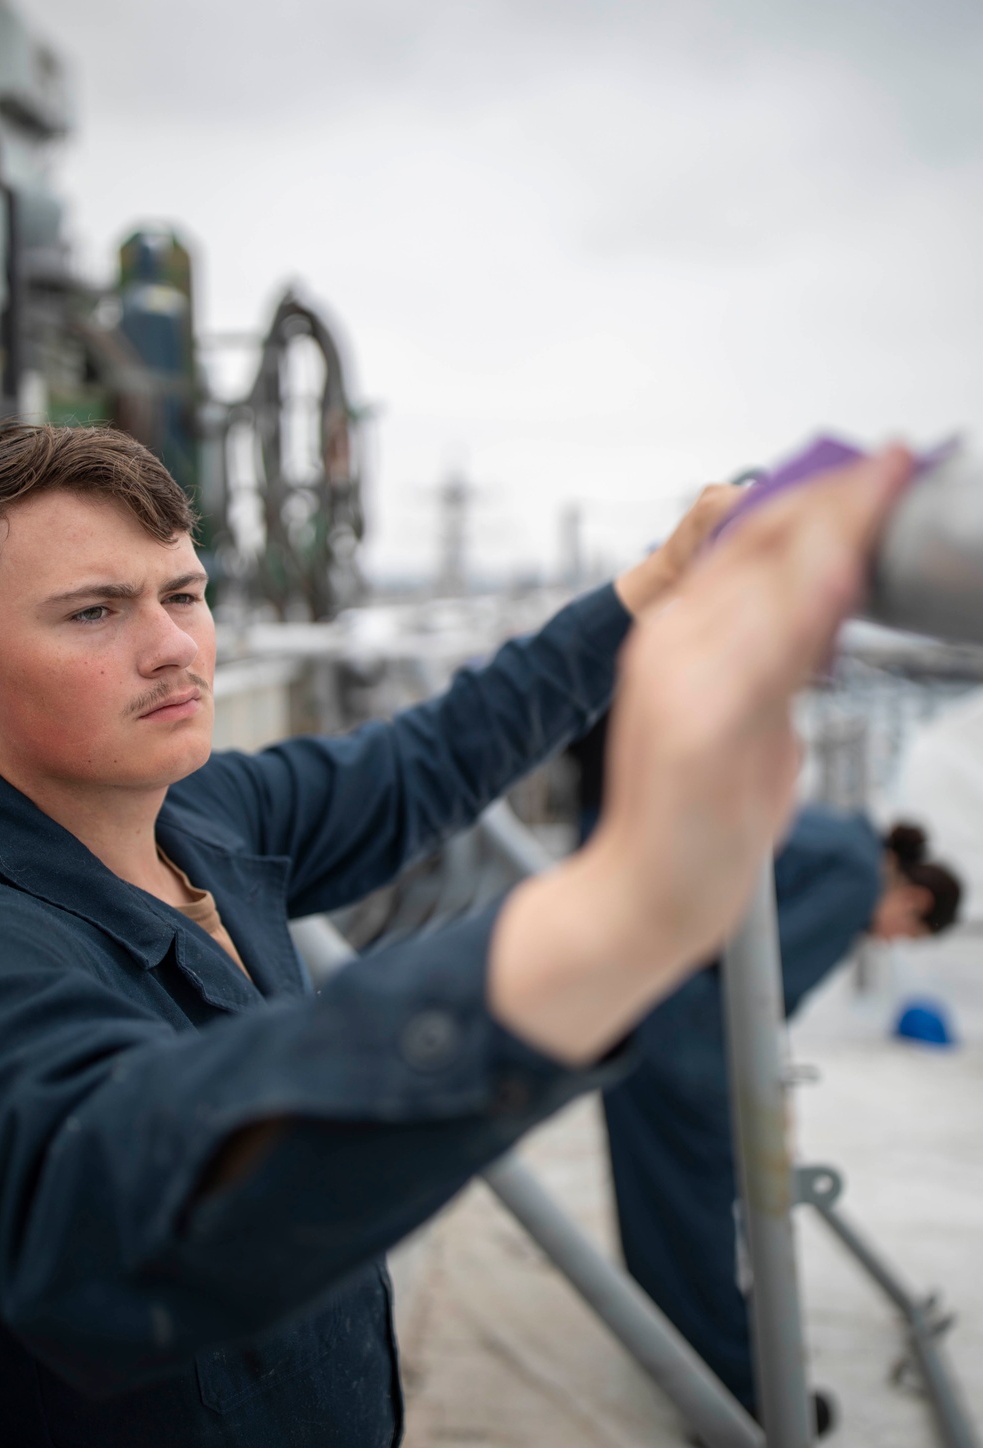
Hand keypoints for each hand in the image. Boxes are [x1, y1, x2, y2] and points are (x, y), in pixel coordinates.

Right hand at [490, 446, 912, 1062]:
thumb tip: (827, 615)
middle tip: (897, 459)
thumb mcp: (743, 720)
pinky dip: (805, 610)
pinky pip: (762, 657)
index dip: (816, 501)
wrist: (642, 897)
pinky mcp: (700, 729)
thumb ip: (776, 663)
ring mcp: (680, 682)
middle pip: (760, 548)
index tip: (872, 470)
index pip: (749, 544)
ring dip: (833, 531)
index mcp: (673, 637)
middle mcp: (669, 645)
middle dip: (837, 498)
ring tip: (887, 486)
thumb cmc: (696, 817)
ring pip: (764, 586)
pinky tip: (844, 575)